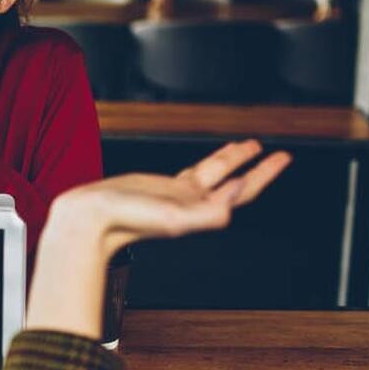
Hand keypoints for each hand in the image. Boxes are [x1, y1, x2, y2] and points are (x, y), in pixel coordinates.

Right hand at [27, 140, 291, 337]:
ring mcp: (177, 195)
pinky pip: (194, 173)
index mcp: (199, 212)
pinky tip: (212, 160)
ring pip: (214, 175)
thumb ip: (209, 212)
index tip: (279, 159)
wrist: (89, 220)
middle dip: (258, 169)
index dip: (262, 176)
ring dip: (233, 161)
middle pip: (234, 184)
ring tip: (248, 147)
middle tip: (279, 155)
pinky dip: (208, 164)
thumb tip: (236, 192)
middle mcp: (192, 204)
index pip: (240, 193)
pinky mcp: (159, 188)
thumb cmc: (124, 222)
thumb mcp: (173, 218)